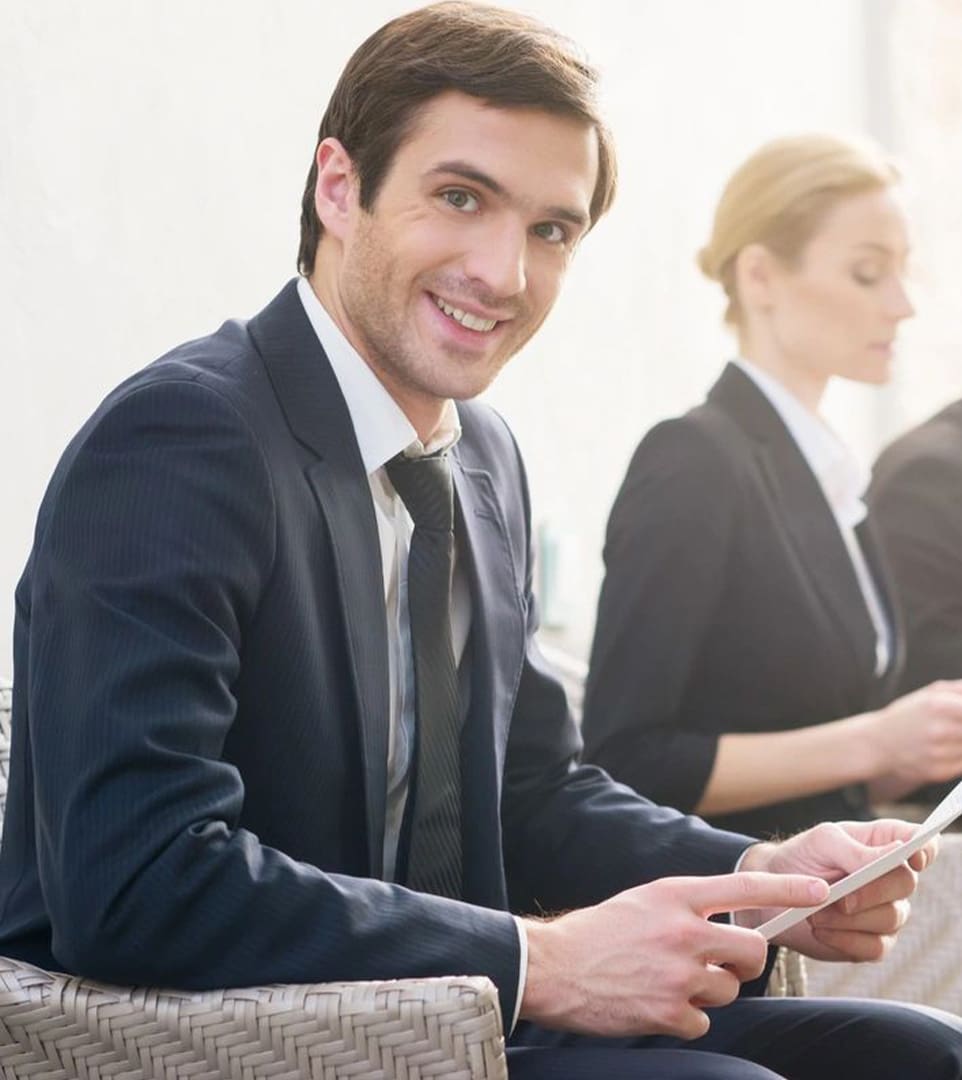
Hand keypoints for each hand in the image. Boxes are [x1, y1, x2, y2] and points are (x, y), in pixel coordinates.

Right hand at [520, 871, 827, 1038]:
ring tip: (669, 981)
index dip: (786, 891)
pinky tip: (655, 1002)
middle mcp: (683, 932)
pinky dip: (686, 1016)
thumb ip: (687, 908)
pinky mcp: (670, 1013)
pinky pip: (704, 1019)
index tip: (820, 892)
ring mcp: (678, 974)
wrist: (554, 967)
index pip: (744, 887)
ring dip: (709, 990)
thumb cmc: (600, 931)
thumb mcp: (645, 901)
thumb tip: (727, 925)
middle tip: (729, 962)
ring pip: (729, 988)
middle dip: (748, 960)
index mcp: (676, 896)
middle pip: (752, 949)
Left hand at [739, 819, 937, 961]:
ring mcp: (886, 911)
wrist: (772, 895)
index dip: (924, 850)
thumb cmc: (801, 858)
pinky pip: (874, 947)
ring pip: (888, 918)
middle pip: (906, 883)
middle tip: (839, 896)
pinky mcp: (873, 942)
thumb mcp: (821, 842)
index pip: (921, 844)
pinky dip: (844, 939)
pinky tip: (821, 930)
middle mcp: (892, 878)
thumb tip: (894, 853)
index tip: (912, 859)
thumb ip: (856, 849)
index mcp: (883, 844)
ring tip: (814, 912)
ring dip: (848, 917)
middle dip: (870, 890)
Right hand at [867, 680, 961, 795]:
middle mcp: (938, 730)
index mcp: (937, 705)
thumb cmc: (907, 716)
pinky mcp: (939, 772)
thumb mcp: (930, 693)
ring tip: (949, 737)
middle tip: (955, 727)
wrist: (878, 744)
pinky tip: (945, 751)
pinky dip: (959, 758)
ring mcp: (938, 753)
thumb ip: (959, 689)